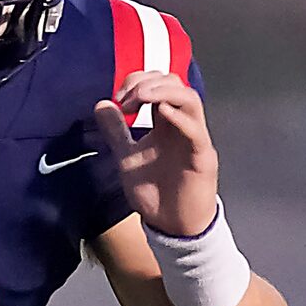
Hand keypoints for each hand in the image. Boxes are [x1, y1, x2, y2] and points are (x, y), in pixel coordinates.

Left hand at [94, 70, 218, 239]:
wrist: (171, 224)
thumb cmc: (155, 191)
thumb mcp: (127, 157)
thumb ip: (116, 131)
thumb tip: (102, 103)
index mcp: (165, 122)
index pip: (158, 84)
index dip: (138, 81)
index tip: (118, 98)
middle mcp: (182, 125)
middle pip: (175, 83)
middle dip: (148, 82)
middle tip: (126, 99)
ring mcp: (194, 139)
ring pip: (190, 100)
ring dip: (164, 92)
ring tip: (141, 96)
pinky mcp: (202, 158)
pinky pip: (196, 131)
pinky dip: (180, 118)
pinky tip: (162, 112)